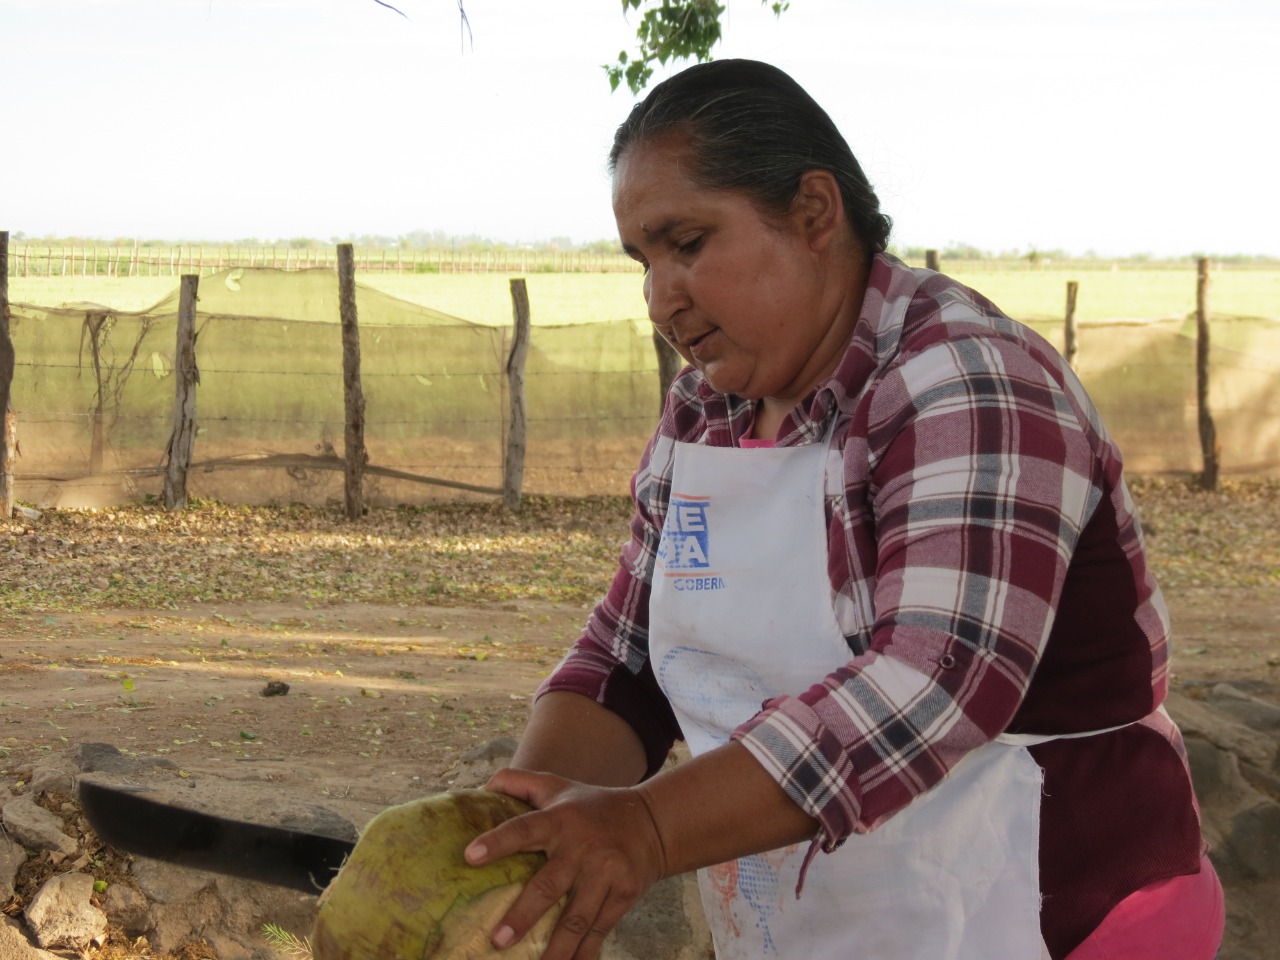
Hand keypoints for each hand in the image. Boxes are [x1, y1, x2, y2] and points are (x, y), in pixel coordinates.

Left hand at [464, 768, 667, 959]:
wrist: (653, 823)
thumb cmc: (592, 807)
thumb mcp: (559, 787)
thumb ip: (520, 783)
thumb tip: (482, 787)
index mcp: (560, 819)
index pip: (524, 828)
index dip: (497, 841)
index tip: (470, 856)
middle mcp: (582, 846)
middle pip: (549, 885)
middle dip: (524, 914)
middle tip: (498, 940)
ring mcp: (606, 872)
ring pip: (577, 917)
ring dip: (557, 947)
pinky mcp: (624, 894)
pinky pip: (600, 929)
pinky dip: (584, 952)